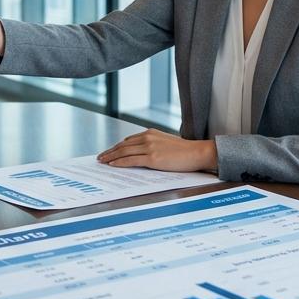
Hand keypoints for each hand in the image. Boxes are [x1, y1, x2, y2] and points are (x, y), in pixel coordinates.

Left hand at [97, 129, 217, 171]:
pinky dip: (120, 162)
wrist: (197, 152)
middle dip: (110, 152)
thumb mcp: (165, 143)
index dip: (117, 147)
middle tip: (100, 157)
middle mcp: (148, 137)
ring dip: (111, 157)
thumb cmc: (184, 151)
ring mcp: (149, 147)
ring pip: (124, 152)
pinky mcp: (152, 158)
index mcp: (150, 133)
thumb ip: (153, 145)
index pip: (128, 140)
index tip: (109, 151)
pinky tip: (112, 165)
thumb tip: (141, 154)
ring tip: (102, 161)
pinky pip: (131, 161)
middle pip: (123, 145)